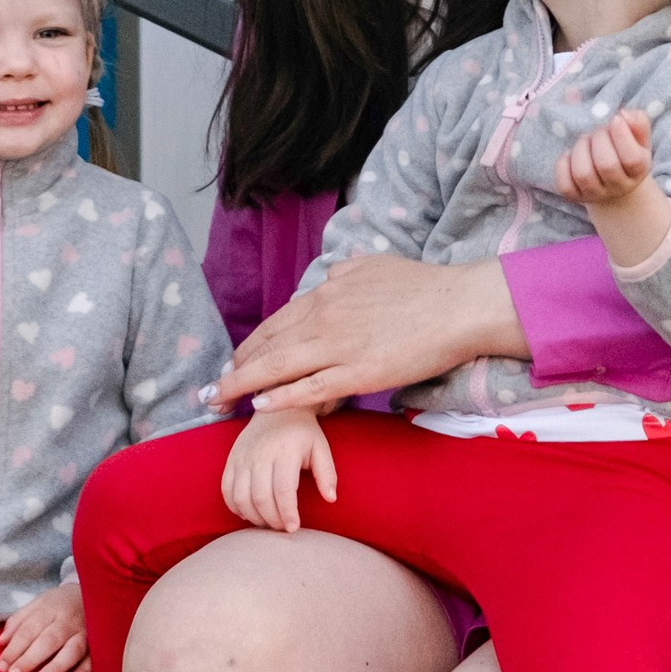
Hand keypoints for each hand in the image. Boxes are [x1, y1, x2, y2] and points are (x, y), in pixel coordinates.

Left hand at [0, 585, 92, 671]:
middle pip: (48, 640)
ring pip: (72, 650)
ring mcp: (85, 632)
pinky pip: (94, 659)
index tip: (2, 666)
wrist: (92, 594)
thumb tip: (1, 642)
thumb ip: (18, 621)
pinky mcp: (98, 644)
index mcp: (49, 609)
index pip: (29, 630)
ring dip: (57, 665)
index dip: (14, 648)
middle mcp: (67, 620)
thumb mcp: (37, 604)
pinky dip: (85, 671)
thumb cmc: (58, 604)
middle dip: (31, 658)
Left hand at [220, 255, 523, 417]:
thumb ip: (343, 275)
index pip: (275, 323)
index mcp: (326, 293)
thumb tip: (327, 280)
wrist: (458, 305)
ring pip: (279, 368)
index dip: (249, 346)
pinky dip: (281, 396)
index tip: (234, 362)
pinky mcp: (360, 373)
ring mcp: (339, 346)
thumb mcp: (372, 266)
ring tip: (219, 401)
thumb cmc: (422, 285)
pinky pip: (311, 387)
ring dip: (243, 385)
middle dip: (236, 370)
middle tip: (212, 390)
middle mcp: (324, 318)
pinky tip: (258, 405)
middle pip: (267, 346)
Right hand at [221, 408, 338, 536]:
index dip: (287, 513)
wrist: (276, 406)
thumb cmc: (302, 432)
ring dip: (253, 516)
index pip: (283, 490)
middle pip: (260, 497)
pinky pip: (226, 490)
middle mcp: (260, 454)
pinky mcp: (231, 460)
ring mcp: (242, 457)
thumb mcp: (321, 447)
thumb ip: (327, 473)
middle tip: (282, 528)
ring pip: (240, 497)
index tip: (294, 528)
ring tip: (268, 521)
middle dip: (272, 520)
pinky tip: (250, 512)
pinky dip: (235, 507)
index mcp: (285, 451)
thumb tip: (331, 498)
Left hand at [556, 111, 654, 209]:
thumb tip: (623, 115)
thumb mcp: (638, 136)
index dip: (621, 136)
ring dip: (580, 149)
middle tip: (599, 132)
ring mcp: (596, 194)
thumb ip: (637, 121)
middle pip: (607, 166)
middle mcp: (619, 186)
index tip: (615, 120)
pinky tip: (570, 155)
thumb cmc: (626, 151)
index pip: (632, 159)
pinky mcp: (576, 196)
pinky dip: (563, 164)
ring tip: (585, 141)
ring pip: (584, 174)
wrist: (614, 181)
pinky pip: (565, 185)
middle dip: (599, 139)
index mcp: (638, 170)